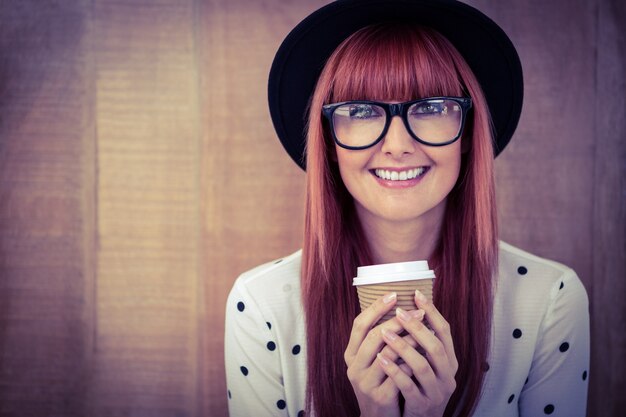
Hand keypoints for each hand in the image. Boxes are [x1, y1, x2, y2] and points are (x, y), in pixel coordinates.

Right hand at [344, 292, 424, 416]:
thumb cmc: (379, 383)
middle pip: (375, 336)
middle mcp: (354, 368)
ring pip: (389, 354)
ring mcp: (366, 383)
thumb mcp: (370, 361)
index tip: (394, 294)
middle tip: (418, 311)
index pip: (359, 324)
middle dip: (399, 321)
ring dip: (410, 339)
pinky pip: (400, 374)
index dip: (375, 307)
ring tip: (425, 329)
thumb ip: (377, 340)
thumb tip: (397, 308)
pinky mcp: (381, 397)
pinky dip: (413, 361)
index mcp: (350, 355)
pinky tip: (425, 353)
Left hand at [377, 290, 457, 416]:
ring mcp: (436, 392)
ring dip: (403, 347)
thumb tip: (410, 307)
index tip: (416, 294)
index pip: (445, 331)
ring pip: (422, 366)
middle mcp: (447, 376)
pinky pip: (408, 387)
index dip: (432, 311)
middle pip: (435, 347)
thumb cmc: (421, 385)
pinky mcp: (422, 405)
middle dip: (416, 327)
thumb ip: (423, 341)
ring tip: (385, 333)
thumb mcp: (428, 363)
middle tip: (398, 311)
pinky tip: (381, 359)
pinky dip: (395, 371)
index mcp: (450, 361)